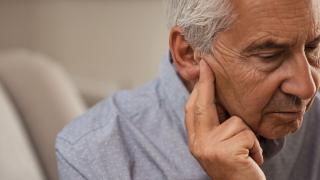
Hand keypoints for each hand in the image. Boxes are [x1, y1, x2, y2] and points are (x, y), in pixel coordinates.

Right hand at [185, 60, 265, 179]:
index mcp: (195, 139)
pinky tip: (252, 160)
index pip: (193, 108)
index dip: (198, 87)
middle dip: (206, 82)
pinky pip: (248, 136)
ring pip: (235, 122)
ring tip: (246, 152)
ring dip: (248, 135)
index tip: (202, 67)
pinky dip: (256, 147)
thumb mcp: (220, 144)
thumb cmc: (235, 165)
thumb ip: (215, 123)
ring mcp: (209, 148)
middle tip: (207, 62)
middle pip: (201, 105)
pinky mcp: (226, 153)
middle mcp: (197, 143)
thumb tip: (216, 93)